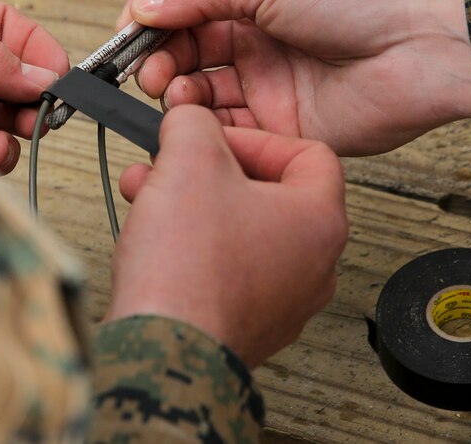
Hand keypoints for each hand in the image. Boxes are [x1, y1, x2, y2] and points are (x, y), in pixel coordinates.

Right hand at [106, 106, 347, 366]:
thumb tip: (190, 119)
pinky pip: (226, 271)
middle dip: (210, 171)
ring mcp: (283, 302)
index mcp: (320, 221)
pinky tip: (153, 239)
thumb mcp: (189, 159)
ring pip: (241, 232)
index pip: (308, 154)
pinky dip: (192, 249)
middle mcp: (314, 266)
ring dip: (194, 206)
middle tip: (176, 164)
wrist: (164, 350)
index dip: (255, 137)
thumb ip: (194, 123)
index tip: (216, 138)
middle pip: (269, 194)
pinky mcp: (248, 326)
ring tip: (150, 197)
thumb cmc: (190, 269)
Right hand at [119, 0, 470, 155]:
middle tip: (146, 68)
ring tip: (173, 91)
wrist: (419, 49)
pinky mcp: (281, 126)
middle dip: (158, 57)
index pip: (187, 0)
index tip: (129, 29)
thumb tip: (151, 5)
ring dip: (177, 92)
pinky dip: (205, 129)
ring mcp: (269, 82)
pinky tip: (196, 121)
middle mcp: (259, 37)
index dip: (155, 14)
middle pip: (187, 49)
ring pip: (202, 92)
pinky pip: (229, 131)